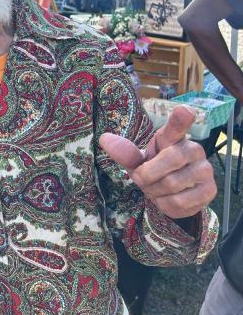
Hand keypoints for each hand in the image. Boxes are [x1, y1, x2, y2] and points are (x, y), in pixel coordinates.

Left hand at [99, 105, 215, 219]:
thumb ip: (125, 152)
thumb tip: (104, 139)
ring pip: (172, 184)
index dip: (180, 119)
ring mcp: (205, 170)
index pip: (177, 127)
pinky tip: (166, 199)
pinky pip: (179, 202)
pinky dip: (164, 204)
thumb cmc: (155, 170)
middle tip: (142, 179)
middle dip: (147, 175)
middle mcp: (194, 150)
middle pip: (170, 160)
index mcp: (172, 138)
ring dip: (154, 191)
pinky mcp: (209, 191)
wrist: (172, 193)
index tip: (183, 110)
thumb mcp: (138, 160)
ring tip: (155, 189)